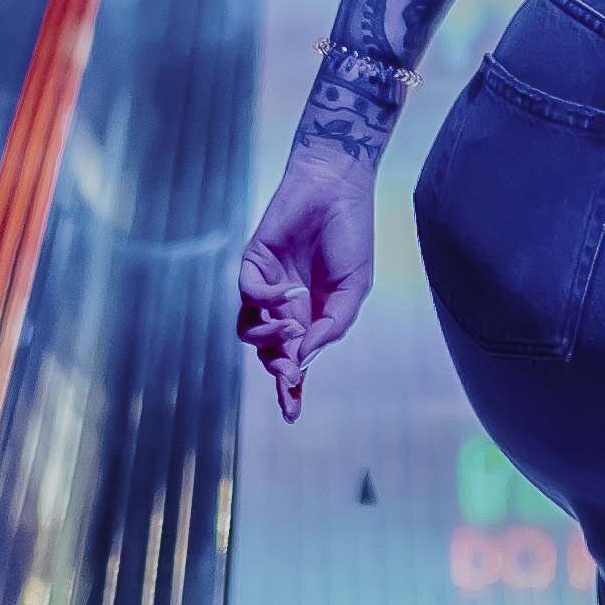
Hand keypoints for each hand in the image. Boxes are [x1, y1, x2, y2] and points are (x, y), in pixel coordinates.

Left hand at [234, 138, 377, 421]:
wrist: (338, 189)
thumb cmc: (351, 236)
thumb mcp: (355, 289)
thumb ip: (333, 325)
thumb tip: (306, 356)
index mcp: (312, 318)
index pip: (296, 361)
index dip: (292, 389)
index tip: (292, 414)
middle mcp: (286, 308)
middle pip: (270, 354)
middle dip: (279, 370)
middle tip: (290, 373)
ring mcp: (267, 287)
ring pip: (250, 331)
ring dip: (269, 338)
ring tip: (291, 326)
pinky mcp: (253, 264)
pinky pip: (248, 295)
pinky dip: (266, 300)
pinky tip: (289, 292)